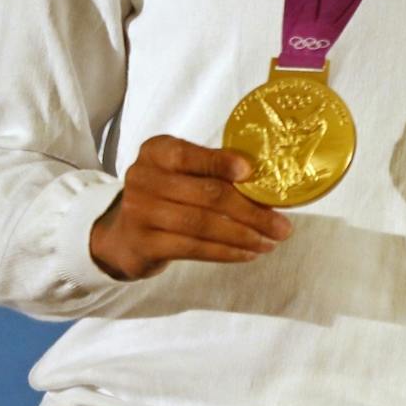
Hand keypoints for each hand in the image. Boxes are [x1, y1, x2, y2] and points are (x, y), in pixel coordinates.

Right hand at [88, 135, 292, 279]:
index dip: (221, 163)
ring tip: (271, 242)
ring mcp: (139, 212)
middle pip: (206, 194)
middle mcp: (143, 178)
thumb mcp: (184, 171)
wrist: (123, 234)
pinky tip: (249, 253)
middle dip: (251, 211)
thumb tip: (267, 180)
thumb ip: (215, 169)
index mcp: (157, 151)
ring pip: (202, 224)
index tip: (251, 172)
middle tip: (282, 226)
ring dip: (243, 235)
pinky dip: (226, 252)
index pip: (189, 154)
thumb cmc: (168, 194)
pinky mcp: (144, 244)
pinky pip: (193, 248)